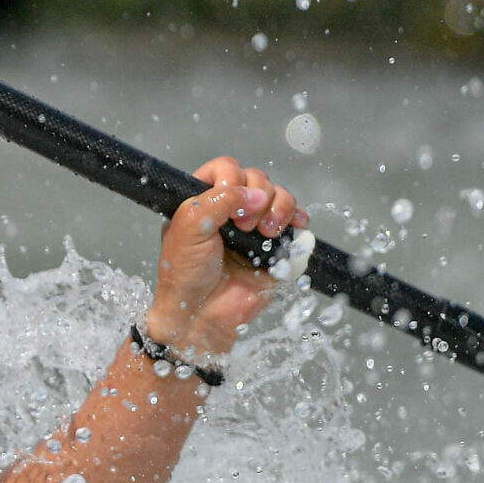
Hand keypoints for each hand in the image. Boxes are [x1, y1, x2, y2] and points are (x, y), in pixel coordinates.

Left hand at [142, 157, 307, 357]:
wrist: (201, 314)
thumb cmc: (185, 273)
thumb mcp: (189, 226)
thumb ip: (220, 200)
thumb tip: (258, 194)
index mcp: (203, 199)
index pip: (226, 168)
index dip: (233, 179)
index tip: (229, 205)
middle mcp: (230, 209)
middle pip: (258, 178)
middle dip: (258, 196)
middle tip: (244, 227)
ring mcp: (255, 226)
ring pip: (280, 195)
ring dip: (279, 207)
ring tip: (266, 233)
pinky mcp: (275, 246)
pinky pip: (296, 221)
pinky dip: (298, 219)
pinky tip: (292, 228)